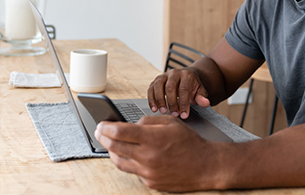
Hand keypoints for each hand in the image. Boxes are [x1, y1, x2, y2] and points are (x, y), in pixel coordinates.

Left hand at [94, 115, 224, 191]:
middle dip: (103, 138)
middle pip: (115, 147)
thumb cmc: (189, 142)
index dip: (106, 128)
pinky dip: (130, 162)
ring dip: (112, 152)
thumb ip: (148, 120)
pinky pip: (133, 171)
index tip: (101, 125)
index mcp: (152, 138)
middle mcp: (148, 157)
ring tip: (111, 144)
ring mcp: (148, 172)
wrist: (205, 166)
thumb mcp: (170, 122)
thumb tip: (131, 125)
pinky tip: (132, 155)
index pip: (120, 133)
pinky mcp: (150, 182)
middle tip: (99, 133)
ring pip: (120, 162)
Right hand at [147, 68, 209, 118]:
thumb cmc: (193, 86)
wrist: (187, 77)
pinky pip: (151, 88)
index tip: (184, 115)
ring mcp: (164, 75)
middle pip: (170, 87)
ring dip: (159, 100)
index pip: (184, 89)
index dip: (184, 103)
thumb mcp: (200, 91)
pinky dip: (151, 99)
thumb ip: (202, 98)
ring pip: (158, 86)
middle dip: (172, 102)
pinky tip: (154, 108)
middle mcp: (174, 73)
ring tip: (163, 111)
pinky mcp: (156, 80)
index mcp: (187, 75)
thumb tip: (205, 103)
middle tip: (175, 114)